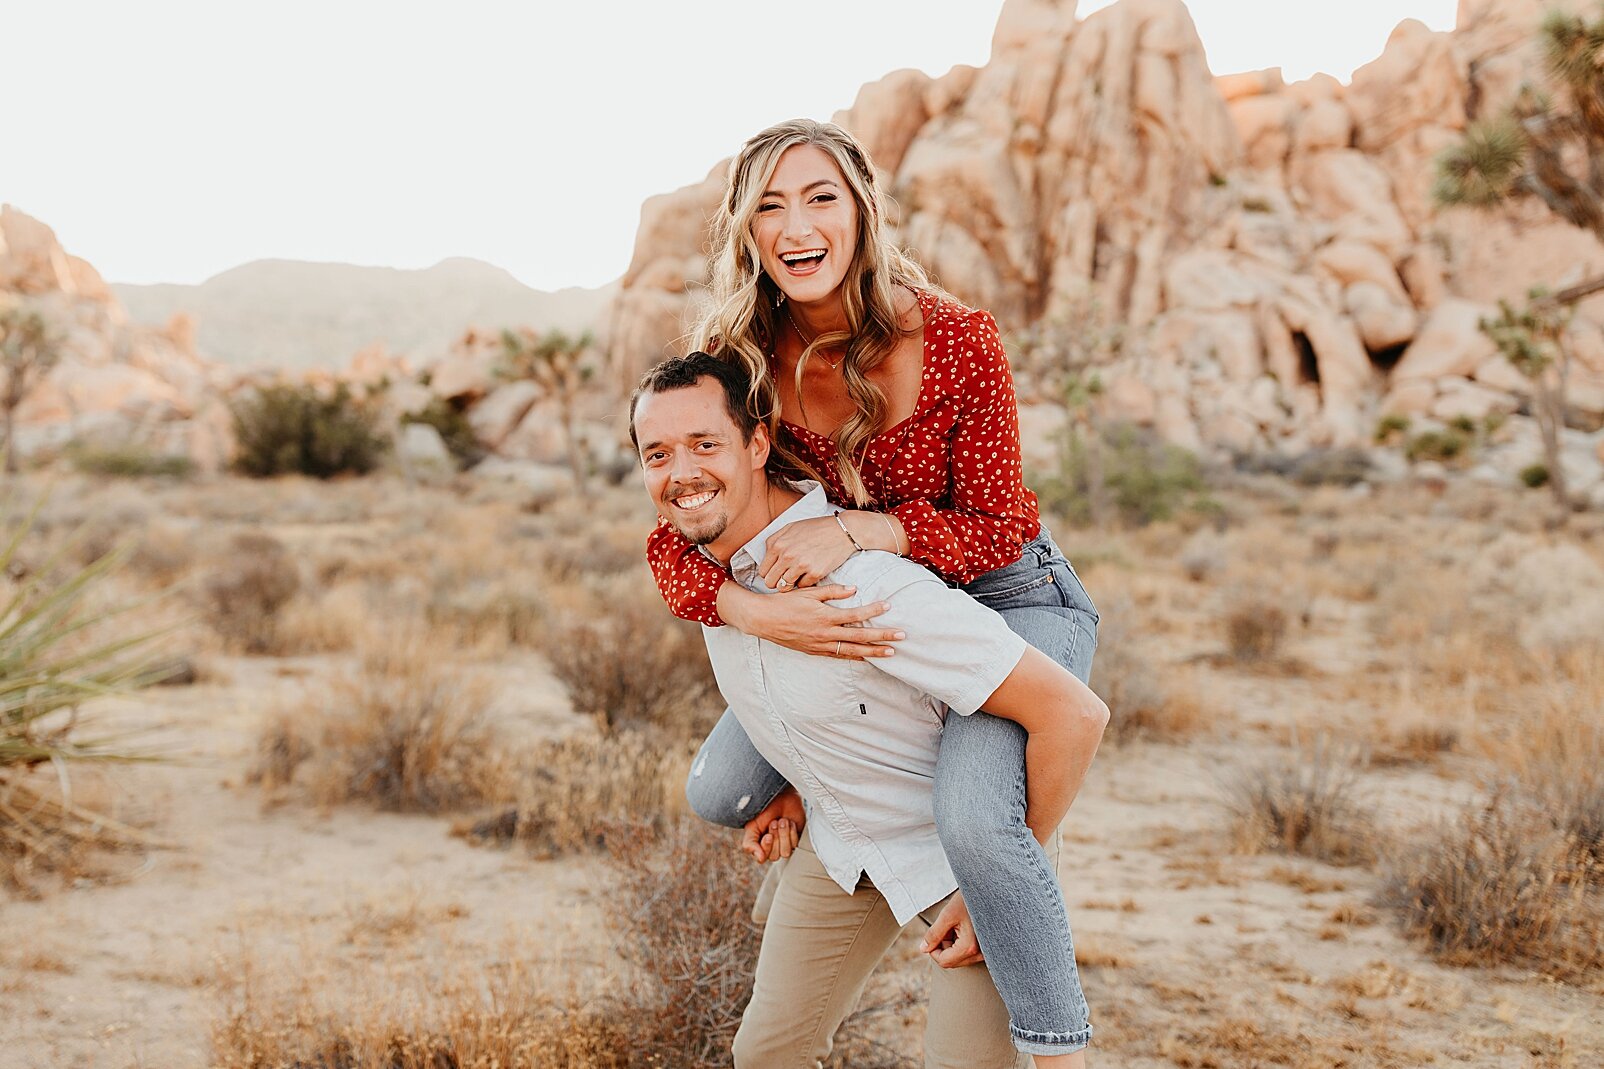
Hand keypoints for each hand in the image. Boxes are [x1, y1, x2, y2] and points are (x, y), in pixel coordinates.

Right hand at [720, 583, 904, 659]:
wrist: (763, 620)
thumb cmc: (784, 603)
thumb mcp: (807, 592)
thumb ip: (832, 591)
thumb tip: (854, 589)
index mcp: (825, 616)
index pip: (856, 614)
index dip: (874, 610)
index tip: (889, 606)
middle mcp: (825, 633)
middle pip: (860, 636)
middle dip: (882, 636)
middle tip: (901, 636)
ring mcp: (820, 645)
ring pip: (852, 650)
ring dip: (873, 651)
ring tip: (890, 653)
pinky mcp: (815, 651)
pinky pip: (839, 656)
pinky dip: (854, 657)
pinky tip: (866, 658)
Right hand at [741, 786, 805, 862]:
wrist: (780, 796)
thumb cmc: (764, 810)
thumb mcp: (752, 826)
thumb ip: (750, 844)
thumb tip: (760, 859)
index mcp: (759, 845)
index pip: (762, 858)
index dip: (766, 847)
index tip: (768, 835)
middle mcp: (773, 847)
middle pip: (775, 856)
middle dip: (776, 837)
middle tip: (774, 822)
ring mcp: (785, 843)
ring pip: (786, 852)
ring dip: (784, 834)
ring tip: (782, 820)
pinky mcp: (796, 838)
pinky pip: (795, 844)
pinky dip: (792, 831)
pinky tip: (790, 822)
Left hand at [759, 516, 857, 591]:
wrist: (842, 530)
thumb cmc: (816, 528)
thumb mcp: (791, 527)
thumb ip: (775, 540)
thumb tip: (766, 555)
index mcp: (778, 544)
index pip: (763, 570)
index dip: (769, 573)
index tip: (776, 573)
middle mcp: (787, 556)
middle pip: (771, 582)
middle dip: (776, 582)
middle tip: (785, 578)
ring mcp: (801, 565)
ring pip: (785, 587)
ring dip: (790, 584)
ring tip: (797, 577)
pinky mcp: (815, 573)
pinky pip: (802, 586)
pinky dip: (805, 582)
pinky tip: (810, 574)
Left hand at [919, 891, 984, 967]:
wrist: (988, 891)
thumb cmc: (970, 899)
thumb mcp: (947, 914)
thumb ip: (934, 934)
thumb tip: (924, 949)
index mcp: (969, 947)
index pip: (944, 961)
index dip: (933, 950)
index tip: (933, 935)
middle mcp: (980, 953)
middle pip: (952, 961)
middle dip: (943, 946)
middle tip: (947, 927)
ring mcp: (985, 952)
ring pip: (959, 957)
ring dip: (952, 944)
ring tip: (956, 925)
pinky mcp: (987, 947)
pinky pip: (968, 952)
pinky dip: (961, 942)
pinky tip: (964, 928)